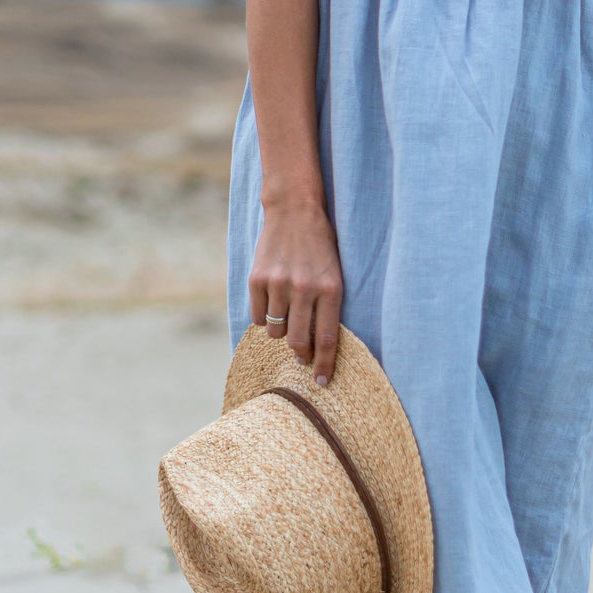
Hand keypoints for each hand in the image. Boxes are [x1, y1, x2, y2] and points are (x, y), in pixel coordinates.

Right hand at [249, 202, 343, 384]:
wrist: (294, 210)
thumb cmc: (320, 245)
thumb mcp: (335, 274)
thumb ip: (327, 307)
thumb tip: (316, 347)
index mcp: (330, 289)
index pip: (327, 339)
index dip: (323, 365)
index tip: (321, 382)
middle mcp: (304, 289)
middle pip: (299, 341)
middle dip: (301, 355)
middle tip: (301, 356)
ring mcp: (278, 284)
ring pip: (275, 332)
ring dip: (281, 332)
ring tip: (286, 315)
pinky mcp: (257, 279)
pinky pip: (258, 317)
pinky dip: (264, 318)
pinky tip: (272, 304)